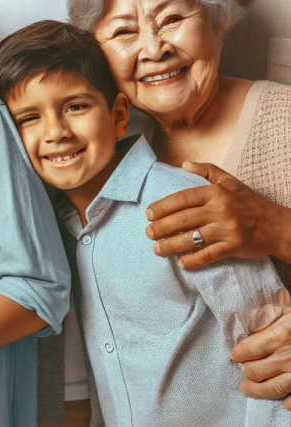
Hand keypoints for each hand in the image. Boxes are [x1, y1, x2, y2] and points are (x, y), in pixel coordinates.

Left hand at [145, 162, 287, 268]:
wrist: (278, 225)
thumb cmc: (249, 202)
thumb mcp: (229, 181)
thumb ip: (206, 170)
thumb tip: (183, 164)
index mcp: (215, 193)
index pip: (181, 199)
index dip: (162, 207)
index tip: (148, 214)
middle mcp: (219, 210)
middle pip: (182, 219)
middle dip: (161, 227)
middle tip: (148, 233)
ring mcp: (226, 230)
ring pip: (192, 238)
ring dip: (170, 245)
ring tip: (156, 249)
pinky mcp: (234, 247)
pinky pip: (208, 255)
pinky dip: (193, 260)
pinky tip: (181, 263)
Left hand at [232, 311, 290, 409]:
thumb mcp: (287, 313)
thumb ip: (266, 315)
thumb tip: (246, 321)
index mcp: (281, 335)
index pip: (249, 349)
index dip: (238, 354)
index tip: (236, 355)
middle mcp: (288, 357)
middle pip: (256, 371)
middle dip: (246, 371)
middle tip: (243, 370)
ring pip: (271, 388)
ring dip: (257, 390)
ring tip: (248, 389)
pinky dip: (288, 402)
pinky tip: (283, 401)